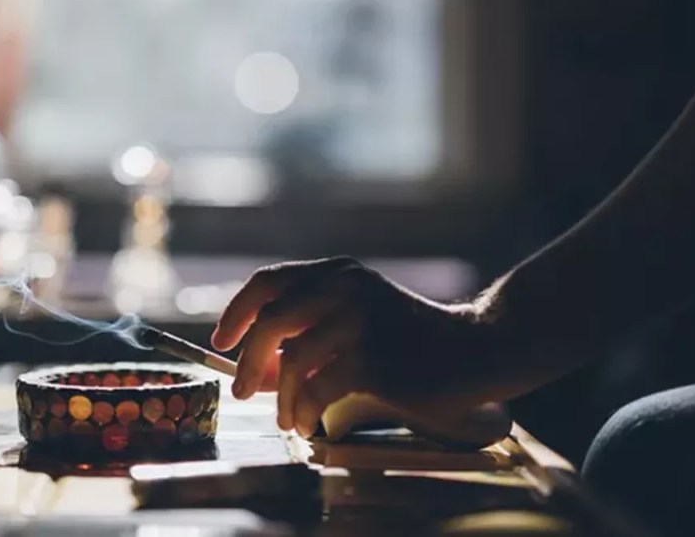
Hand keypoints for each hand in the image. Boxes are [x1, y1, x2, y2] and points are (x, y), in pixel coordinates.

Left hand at [211, 257, 496, 436]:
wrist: (472, 349)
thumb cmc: (409, 338)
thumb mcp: (357, 317)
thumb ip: (309, 332)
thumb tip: (254, 370)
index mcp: (336, 272)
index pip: (267, 282)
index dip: (236, 312)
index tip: (221, 341)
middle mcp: (344, 288)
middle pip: (270, 321)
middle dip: (248, 362)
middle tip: (242, 391)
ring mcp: (359, 321)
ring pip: (291, 362)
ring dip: (280, 398)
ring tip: (286, 418)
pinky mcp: (373, 359)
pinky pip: (317, 390)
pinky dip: (304, 412)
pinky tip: (307, 423)